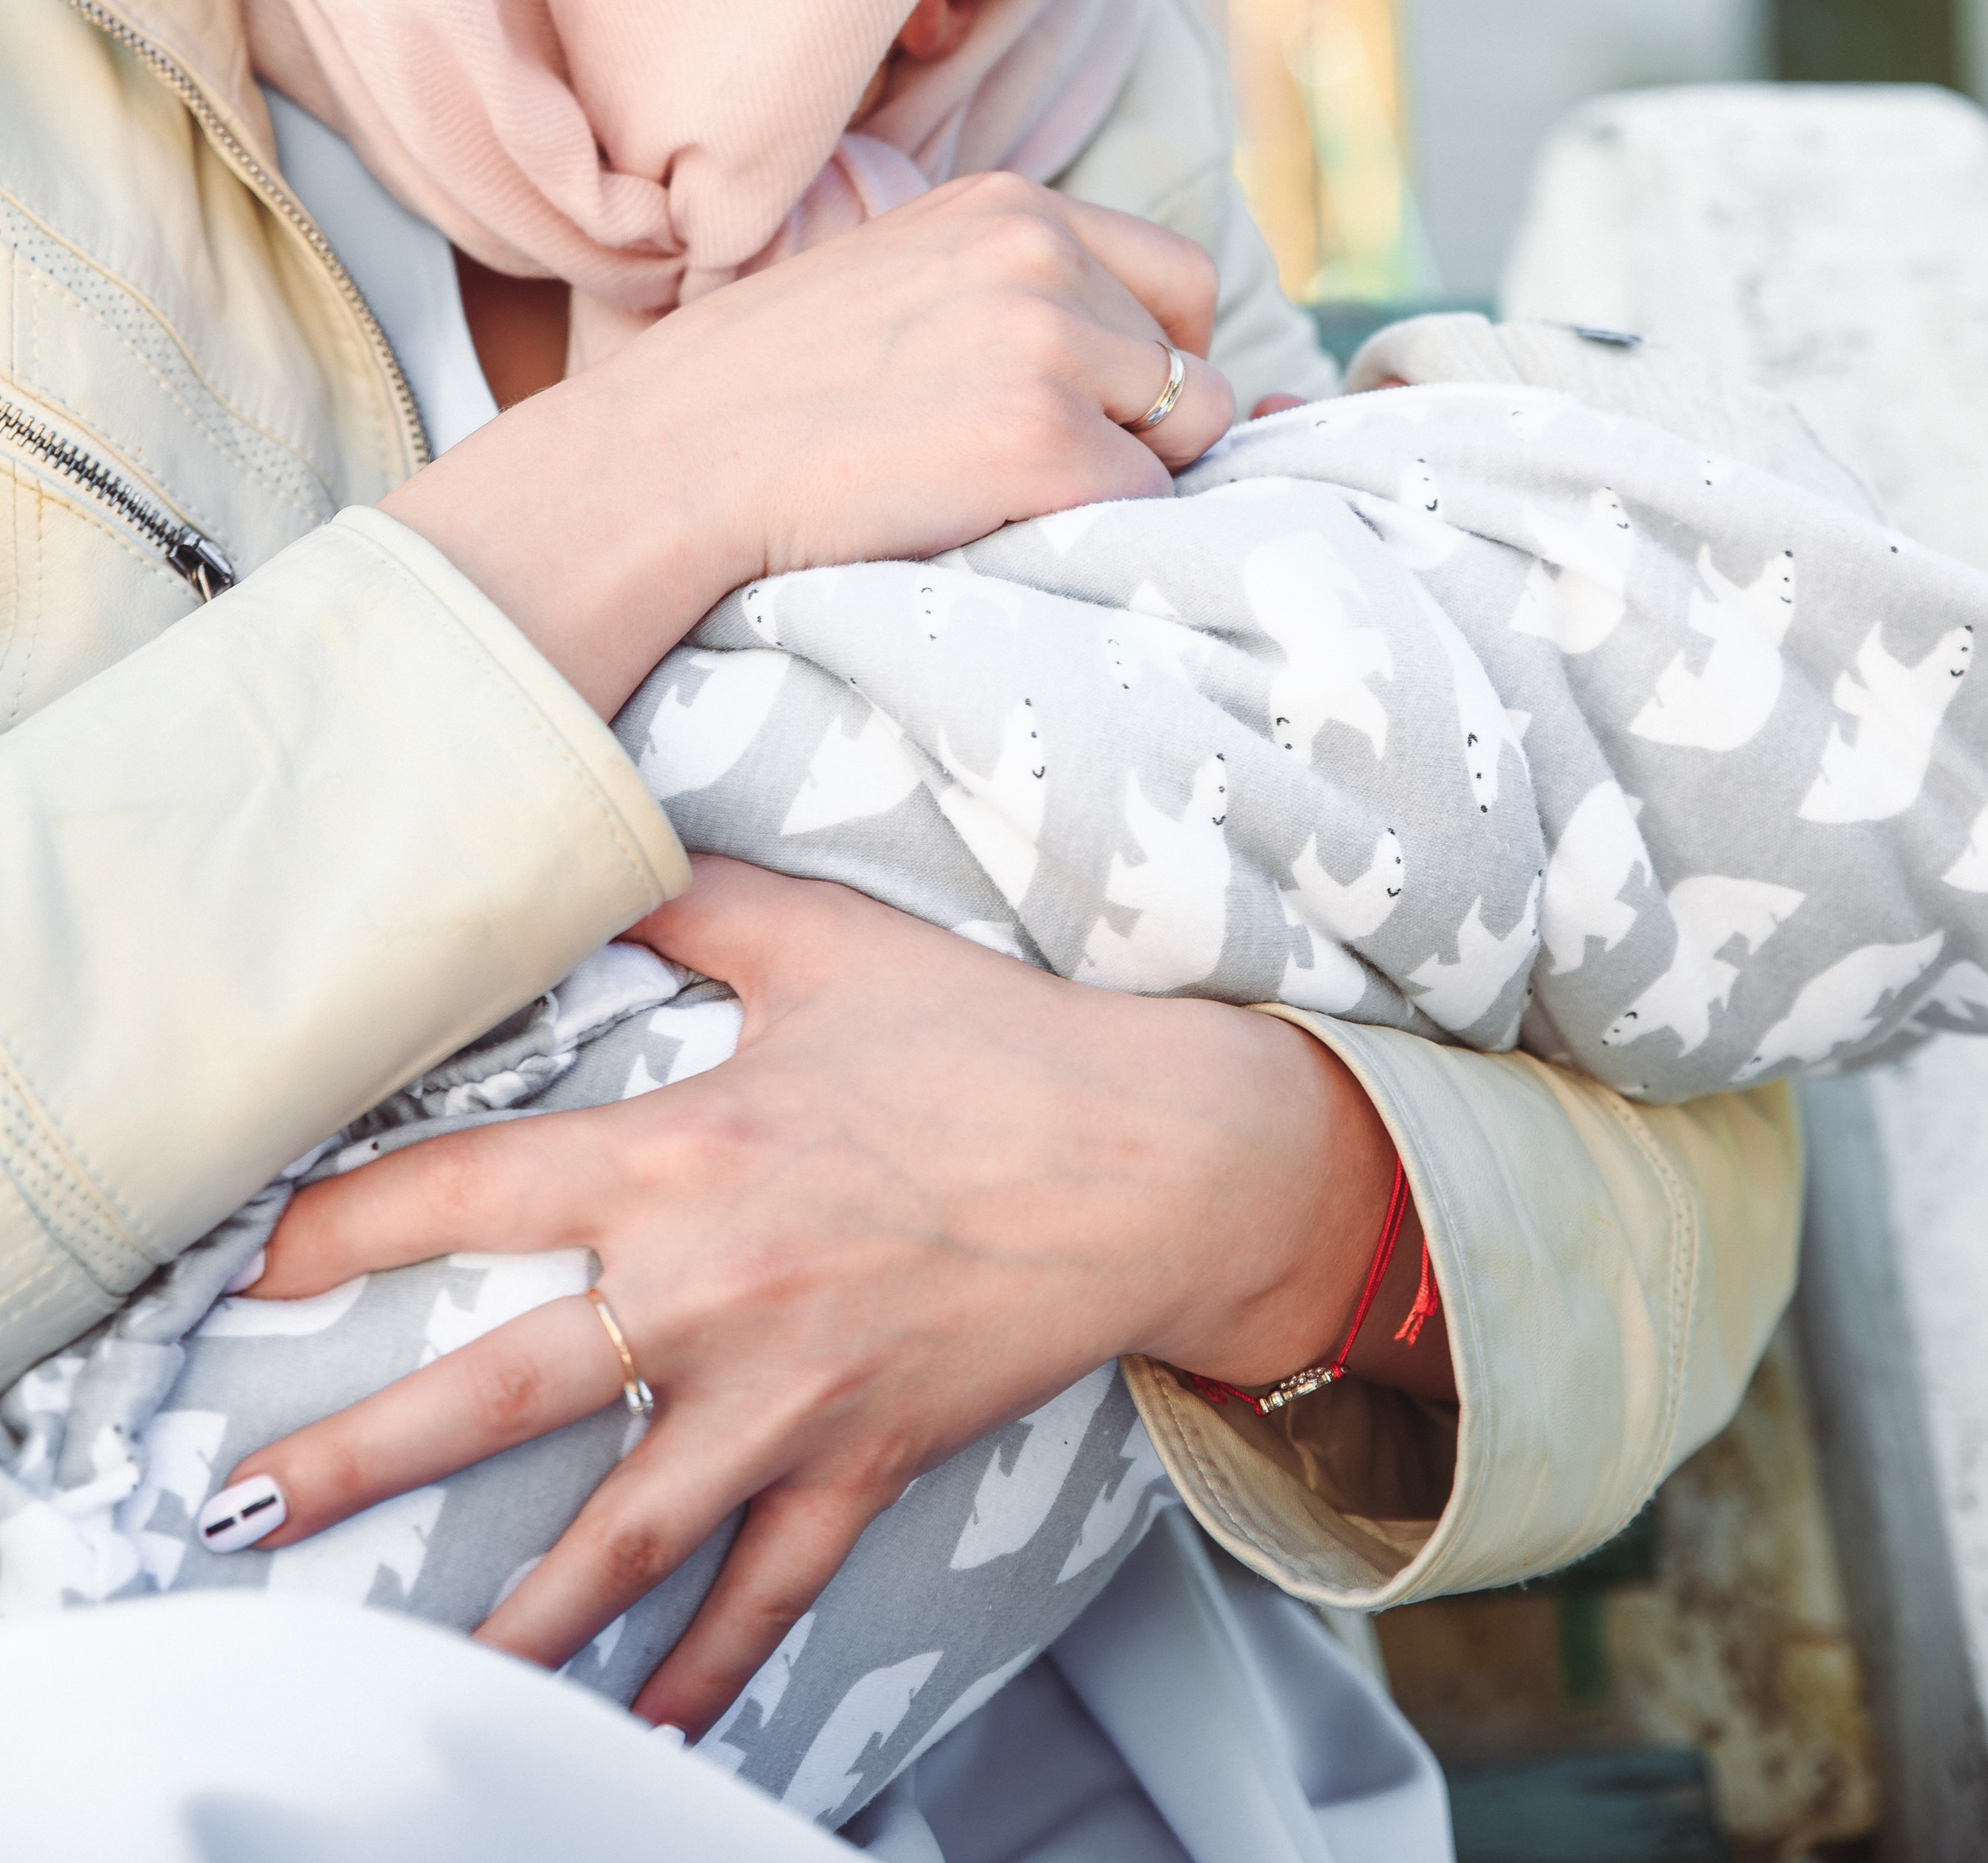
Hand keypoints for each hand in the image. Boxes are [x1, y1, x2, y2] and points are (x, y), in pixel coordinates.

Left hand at [211, 860, 1445, 1734]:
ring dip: (509, 1616)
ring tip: (416, 1673)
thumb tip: (606, 844)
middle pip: (500, 1393)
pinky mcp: (864, 1462)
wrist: (1159, 1157)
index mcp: (688, 1155)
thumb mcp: (829, 942)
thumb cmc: (991, 1042)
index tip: (256, 1269)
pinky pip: (768, 1590)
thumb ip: (693, 902)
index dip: (345, 1229)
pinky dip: (702, 1671)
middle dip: (357, 1459)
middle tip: (243, 1509)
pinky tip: (633, 1727)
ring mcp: (792, 1398)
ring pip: (619, 1533)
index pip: (472, 1194)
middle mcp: (717, 1290)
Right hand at [386, 174, 1234, 714]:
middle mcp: (1041, 251)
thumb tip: (1175, 375)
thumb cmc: (766, 400)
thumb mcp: (904, 291)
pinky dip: (1086, 538)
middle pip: (1195, 368)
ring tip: (995, 500)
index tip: (1081, 420)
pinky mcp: (1041, 438)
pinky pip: (1144, 509)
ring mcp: (1047, 341)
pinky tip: (985, 531)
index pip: (1179, 284)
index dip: (1151, 368)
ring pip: (1186, 439)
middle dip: (1144, 433)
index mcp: (1009, 205)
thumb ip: (1017, 302)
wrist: (664, 463)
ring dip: (1117, 485)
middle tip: (1027, 476)